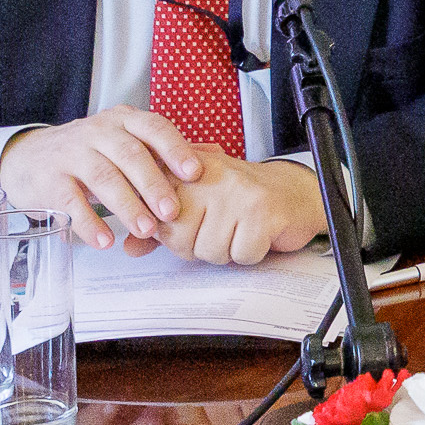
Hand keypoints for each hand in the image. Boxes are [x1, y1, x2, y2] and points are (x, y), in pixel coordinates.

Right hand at [0, 106, 209, 252]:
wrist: (29, 157)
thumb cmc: (91, 154)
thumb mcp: (124, 143)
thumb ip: (162, 152)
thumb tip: (215, 159)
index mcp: (124, 120)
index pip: (154, 127)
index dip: (176, 149)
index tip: (196, 173)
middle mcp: (98, 132)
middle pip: (130, 154)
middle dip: (154, 184)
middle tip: (173, 212)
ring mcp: (72, 154)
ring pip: (103, 177)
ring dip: (127, 205)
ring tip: (146, 230)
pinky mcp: (49, 180)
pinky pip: (70, 201)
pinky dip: (89, 223)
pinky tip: (105, 240)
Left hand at [156, 151, 328, 264]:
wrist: (294, 191)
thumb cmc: (241, 201)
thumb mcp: (197, 207)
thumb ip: (163, 226)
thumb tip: (130, 247)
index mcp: (186, 170)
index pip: (155, 215)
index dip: (170, 234)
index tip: (190, 230)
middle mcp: (208, 175)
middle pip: (179, 238)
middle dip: (199, 247)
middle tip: (219, 232)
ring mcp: (235, 190)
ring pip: (210, 250)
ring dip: (227, 252)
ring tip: (239, 231)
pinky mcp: (261, 209)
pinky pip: (241, 254)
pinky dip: (250, 253)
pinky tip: (258, 234)